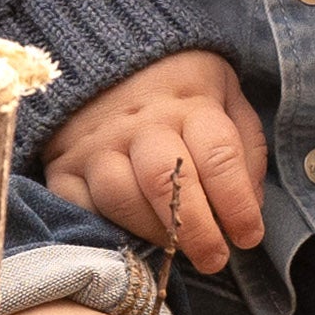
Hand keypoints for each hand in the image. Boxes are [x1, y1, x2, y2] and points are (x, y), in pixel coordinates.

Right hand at [41, 49, 267, 272]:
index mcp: (191, 103)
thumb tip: (250, 208)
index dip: (238, 204)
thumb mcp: (225, 94)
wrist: (103, 54)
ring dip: (153, 232)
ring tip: (174, 246)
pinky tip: (130, 234)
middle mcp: (142, 123)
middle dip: (196, 231)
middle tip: (215, 259)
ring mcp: (98, 144)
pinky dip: (104, 229)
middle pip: (166, 182)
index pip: (219, 157)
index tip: (249, 236)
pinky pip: (80, 208)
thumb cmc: (179, 85)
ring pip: (121, 198)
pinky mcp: (63, 165)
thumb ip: (245, 147)